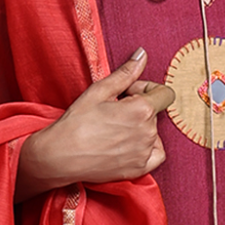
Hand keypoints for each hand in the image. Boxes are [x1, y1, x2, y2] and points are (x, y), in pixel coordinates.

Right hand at [15, 49, 174, 201]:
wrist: (60, 156)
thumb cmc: (76, 122)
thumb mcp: (100, 90)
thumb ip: (126, 73)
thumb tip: (142, 55)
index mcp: (142, 110)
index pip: (164, 94)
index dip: (146, 89)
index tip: (128, 93)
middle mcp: (148, 133)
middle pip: (155, 113)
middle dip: (139, 108)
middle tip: (113, 111)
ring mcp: (144, 153)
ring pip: (153, 133)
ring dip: (139, 127)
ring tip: (114, 129)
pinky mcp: (138, 169)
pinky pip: (156, 155)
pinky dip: (147, 148)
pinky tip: (128, 144)